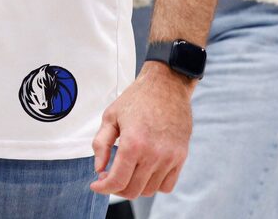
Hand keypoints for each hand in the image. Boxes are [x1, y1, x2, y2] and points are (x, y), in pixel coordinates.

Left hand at [90, 64, 192, 198]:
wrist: (167, 86)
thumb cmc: (136, 99)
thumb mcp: (110, 116)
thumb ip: (101, 144)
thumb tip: (99, 169)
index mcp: (133, 143)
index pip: (118, 181)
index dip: (104, 188)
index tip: (96, 185)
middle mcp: (153, 154)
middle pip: (133, 190)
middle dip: (116, 188)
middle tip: (108, 177)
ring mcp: (170, 158)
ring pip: (150, 190)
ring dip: (134, 187)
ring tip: (126, 172)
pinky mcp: (181, 157)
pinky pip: (167, 185)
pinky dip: (153, 185)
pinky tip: (144, 172)